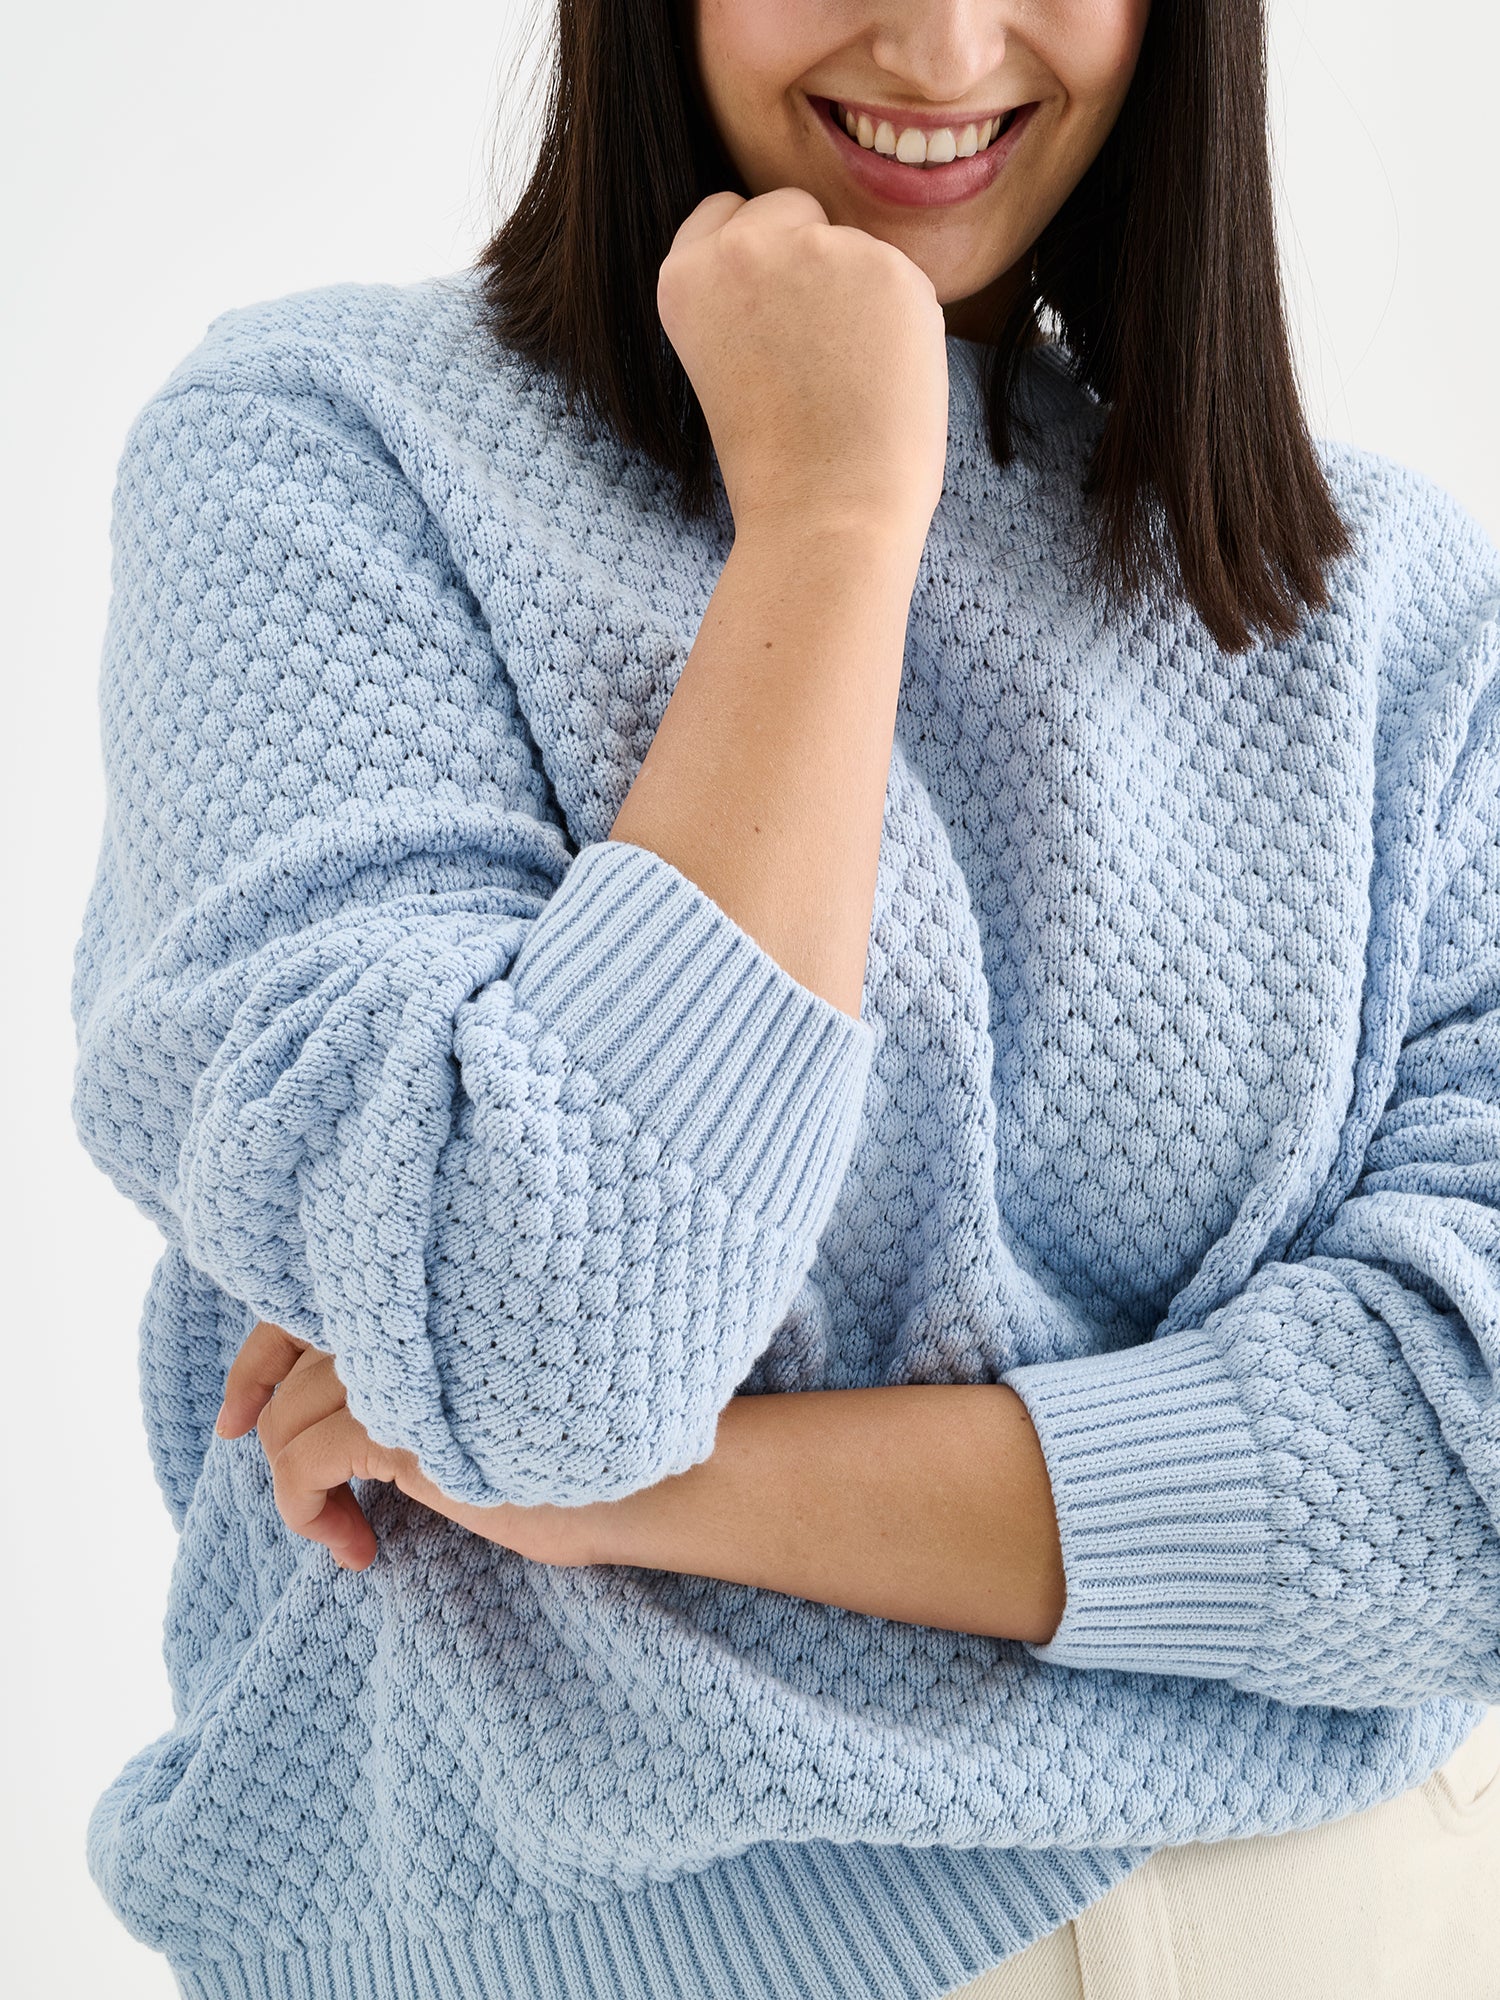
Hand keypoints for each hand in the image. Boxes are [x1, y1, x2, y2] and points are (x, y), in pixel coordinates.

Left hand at [214, 1320, 606, 1570]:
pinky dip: (307, 1511)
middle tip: (277, 1482)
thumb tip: (334, 1408)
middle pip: (285, 1358)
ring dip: (298, 1487)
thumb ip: (420, 1374)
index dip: (260, 1356)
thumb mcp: (484, 1400)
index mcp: (435, 1293)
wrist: (652, 1481)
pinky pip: (300, 1463)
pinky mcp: (400, 1420)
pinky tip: (357, 1548)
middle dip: (262, 1421)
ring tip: (351, 1534)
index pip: (308, 1300)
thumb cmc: (584, 1448)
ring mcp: (403, 1362)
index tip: (239, 1415)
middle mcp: (410, 1311)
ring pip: (287, 1418)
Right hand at [656, 186, 948, 546]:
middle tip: (813, 354)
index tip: (770, 312)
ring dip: (859, 295)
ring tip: (848, 381)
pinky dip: (903, 322)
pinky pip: (902, 279)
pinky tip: (884, 378)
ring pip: (851, 245)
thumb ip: (745, 297)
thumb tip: (800, 260)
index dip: (757, 259)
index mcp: (684, 277)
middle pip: (790, 209)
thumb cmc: (779, 466)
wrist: (826, 515)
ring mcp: (816, 248)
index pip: (724, 213)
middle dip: (807, 258)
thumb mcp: (725, 362)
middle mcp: (741, 247)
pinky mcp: (886, 266)